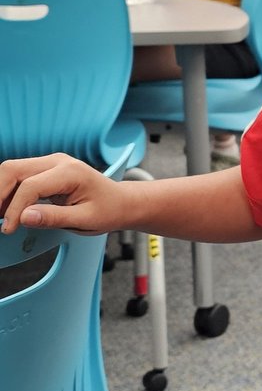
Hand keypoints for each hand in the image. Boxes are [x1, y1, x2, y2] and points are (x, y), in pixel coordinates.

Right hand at [0, 154, 126, 236]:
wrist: (122, 202)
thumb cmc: (109, 210)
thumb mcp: (85, 220)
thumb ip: (54, 218)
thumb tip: (23, 217)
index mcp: (70, 172)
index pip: (30, 186)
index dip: (15, 209)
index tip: (9, 229)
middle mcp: (57, 161)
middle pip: (12, 170)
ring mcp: (50, 163)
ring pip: (11, 170)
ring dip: (1, 192)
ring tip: (1, 217)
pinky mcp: (45, 169)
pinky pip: (18, 176)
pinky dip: (8, 192)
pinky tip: (7, 211)